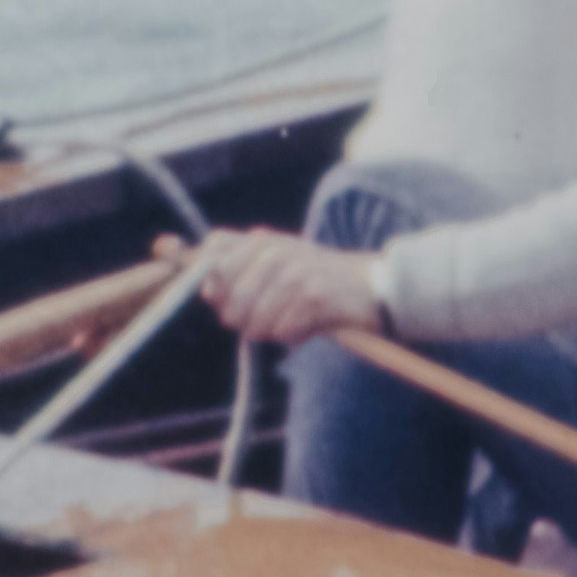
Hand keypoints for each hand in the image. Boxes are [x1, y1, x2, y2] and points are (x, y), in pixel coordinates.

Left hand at [200, 232, 391, 347]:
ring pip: (252, 318)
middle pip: (226, 296)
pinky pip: (280, 329)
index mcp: (261, 241)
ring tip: (285, 323)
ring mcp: (294, 269)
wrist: (370, 288)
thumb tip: (206, 291)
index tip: (223, 297)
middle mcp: (274, 249)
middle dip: (239, 318)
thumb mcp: (275, 268)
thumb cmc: (313, 283)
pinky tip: (303, 326)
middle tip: (262, 320)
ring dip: (265, 331)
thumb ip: (235, 273)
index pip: (212, 252)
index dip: (210, 281)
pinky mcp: (313, 293)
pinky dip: (288, 335)